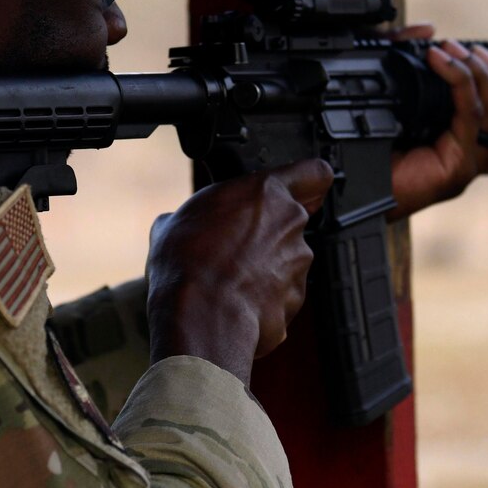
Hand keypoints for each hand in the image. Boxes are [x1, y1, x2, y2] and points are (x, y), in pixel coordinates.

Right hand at [145, 159, 333, 382]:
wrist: (201, 314)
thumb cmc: (188, 263)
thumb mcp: (172, 223)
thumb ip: (194, 215)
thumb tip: (176, 224)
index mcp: (266, 192)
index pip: (315, 173)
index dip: (308, 183)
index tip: (298, 190)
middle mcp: (290, 223)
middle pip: (292, 221)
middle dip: (270, 233)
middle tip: (235, 246)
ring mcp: (298, 263)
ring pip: (288, 260)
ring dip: (266, 268)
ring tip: (228, 280)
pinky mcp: (296, 299)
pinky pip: (282, 294)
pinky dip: (265, 299)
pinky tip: (235, 303)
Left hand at [387, 25, 487, 217]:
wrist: (350, 187)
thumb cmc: (369, 147)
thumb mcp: (394, 95)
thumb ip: (407, 59)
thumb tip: (426, 30)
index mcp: (468, 149)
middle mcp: (475, 161)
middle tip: (471, 50)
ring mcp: (468, 167)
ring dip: (486, 76)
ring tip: (459, 52)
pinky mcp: (456, 170)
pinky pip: (471, 119)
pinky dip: (460, 83)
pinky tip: (440, 63)